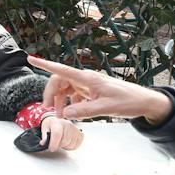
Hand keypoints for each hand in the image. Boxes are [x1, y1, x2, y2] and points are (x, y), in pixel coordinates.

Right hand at [29, 55, 173, 124]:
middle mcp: (86, 79)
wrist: (144, 101)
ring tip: (61, 116)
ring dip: (61, 101)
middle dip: (52, 94)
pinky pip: (75, 95)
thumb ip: (84, 111)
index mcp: (87, 78)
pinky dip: (71, 104)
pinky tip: (74, 114)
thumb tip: (65, 113)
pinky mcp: (92, 91)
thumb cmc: (128, 101)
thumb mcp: (106, 108)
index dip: (44, 64)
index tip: (30, 58)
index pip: (61, 70)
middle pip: (60, 81)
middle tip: (48, 109)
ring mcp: (89, 85)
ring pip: (66, 89)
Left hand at [38, 114, 82, 151]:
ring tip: (61, 141)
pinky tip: (67, 142)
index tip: (51, 149)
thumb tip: (43, 143)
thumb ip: (44, 137)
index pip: (57, 134)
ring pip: (70, 145)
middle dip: (58, 145)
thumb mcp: (44, 128)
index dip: (54, 143)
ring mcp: (75, 129)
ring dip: (65, 146)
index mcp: (58, 122)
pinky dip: (71, 146)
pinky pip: (76, 145)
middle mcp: (68, 124)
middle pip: (64, 141)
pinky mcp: (80, 134)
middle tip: (55, 142)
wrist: (58, 121)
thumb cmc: (51, 125)